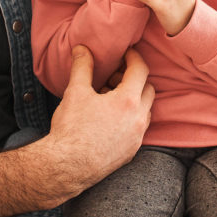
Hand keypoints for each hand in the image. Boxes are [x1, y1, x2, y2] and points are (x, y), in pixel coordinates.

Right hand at [44, 45, 152, 194]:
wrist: (67, 167)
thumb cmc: (71, 129)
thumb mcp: (75, 92)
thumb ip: (82, 67)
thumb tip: (82, 49)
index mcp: (128, 101)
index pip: (141, 70)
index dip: (133, 57)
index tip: (125, 53)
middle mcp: (138, 119)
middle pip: (148, 89)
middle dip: (134, 79)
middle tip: (113, 77)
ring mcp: (137, 138)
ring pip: (145, 111)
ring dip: (134, 99)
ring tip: (108, 98)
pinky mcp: (131, 152)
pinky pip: (138, 129)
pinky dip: (130, 118)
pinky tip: (109, 119)